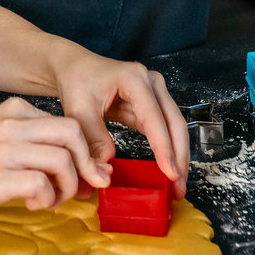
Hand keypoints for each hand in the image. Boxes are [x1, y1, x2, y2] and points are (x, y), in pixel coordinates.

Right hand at [0, 97, 106, 213]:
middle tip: (83, 187)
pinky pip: (41, 185)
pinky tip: (31, 203)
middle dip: (87, 164)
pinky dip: (46, 199)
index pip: (68, 124)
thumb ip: (32, 144)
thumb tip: (76, 165)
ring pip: (62, 160)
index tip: (85, 174)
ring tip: (51, 199)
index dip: (84, 152)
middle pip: (73, 134)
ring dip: (67, 187)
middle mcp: (12, 125)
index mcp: (15, 111)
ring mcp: (3, 150)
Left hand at [49, 48, 191, 198]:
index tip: (170, 172)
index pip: (154, 118)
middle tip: (178, 186)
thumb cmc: (77, 82)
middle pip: (174, 122)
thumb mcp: (79, 111)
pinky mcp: (152, 105)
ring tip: (177, 184)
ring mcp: (154, 92)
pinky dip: (168, 151)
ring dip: (178, 156)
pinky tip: (169, 170)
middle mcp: (150, 82)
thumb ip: (93, 140)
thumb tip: (105, 171)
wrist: (75, 68)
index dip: (163, 147)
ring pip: (175, 128)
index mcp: (133, 78)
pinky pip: (165, 130)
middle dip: (179, 156)